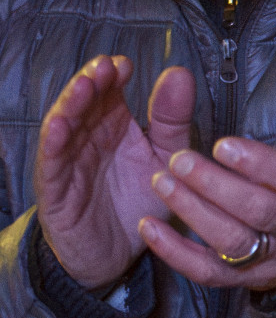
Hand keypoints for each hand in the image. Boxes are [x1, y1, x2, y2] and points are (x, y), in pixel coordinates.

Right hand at [35, 57, 193, 289]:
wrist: (117, 253)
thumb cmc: (139, 199)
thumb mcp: (166, 157)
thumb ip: (173, 120)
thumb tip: (180, 74)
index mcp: (114, 126)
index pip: (109, 92)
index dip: (114, 76)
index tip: (127, 64)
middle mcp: (88, 138)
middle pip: (85, 103)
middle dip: (94, 82)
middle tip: (107, 66)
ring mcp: (69, 161)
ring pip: (64, 126)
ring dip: (72, 104)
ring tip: (85, 85)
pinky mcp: (56, 189)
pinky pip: (52, 163)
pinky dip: (55, 143)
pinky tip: (61, 125)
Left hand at [140, 51, 275, 292]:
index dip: (262, 165)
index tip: (223, 144)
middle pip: (262, 212)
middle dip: (218, 187)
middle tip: (179, 160)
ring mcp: (272, 257)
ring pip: (234, 242)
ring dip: (194, 213)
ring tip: (161, 181)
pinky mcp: (245, 278)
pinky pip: (210, 273)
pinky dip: (176, 254)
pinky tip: (148, 227)